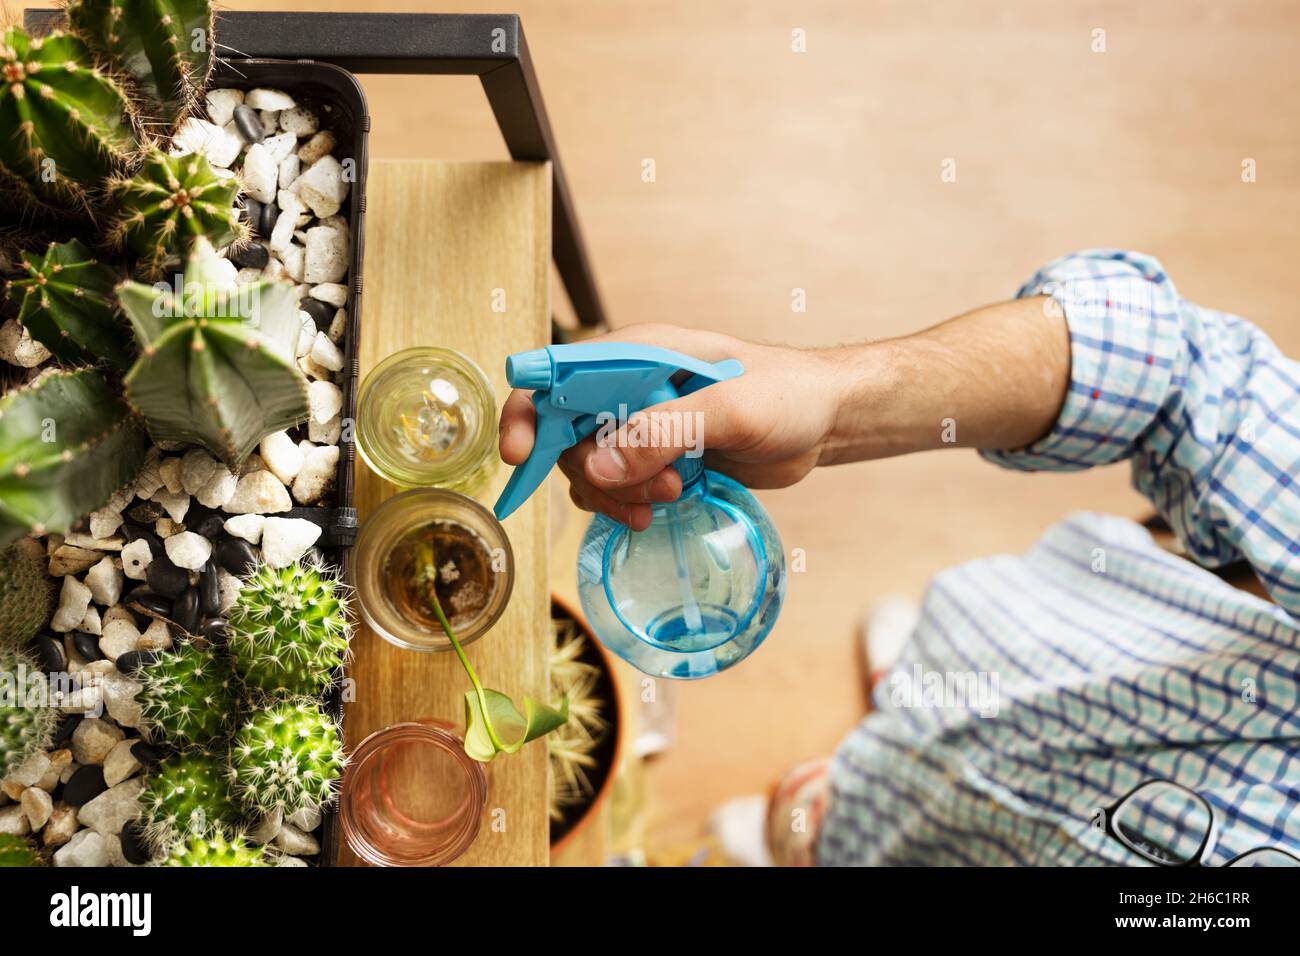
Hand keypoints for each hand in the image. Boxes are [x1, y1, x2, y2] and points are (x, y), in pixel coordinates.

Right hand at [498, 324, 844, 529]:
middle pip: (564, 433)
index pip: (556, 374)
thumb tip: (594, 468)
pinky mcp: (656, 457)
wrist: (824, 420)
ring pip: (586, 467)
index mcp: (636, 354)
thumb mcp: (729, 409)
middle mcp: (627, 387)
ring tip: (668, 497)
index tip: (520, 454)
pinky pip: (612, 486)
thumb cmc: (785, 395)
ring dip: (614, 493)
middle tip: (654, 489)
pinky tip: (656, 512)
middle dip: (595, 471)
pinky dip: (623, 504)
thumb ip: (663, 432)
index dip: (527, 411)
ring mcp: (639, 424)